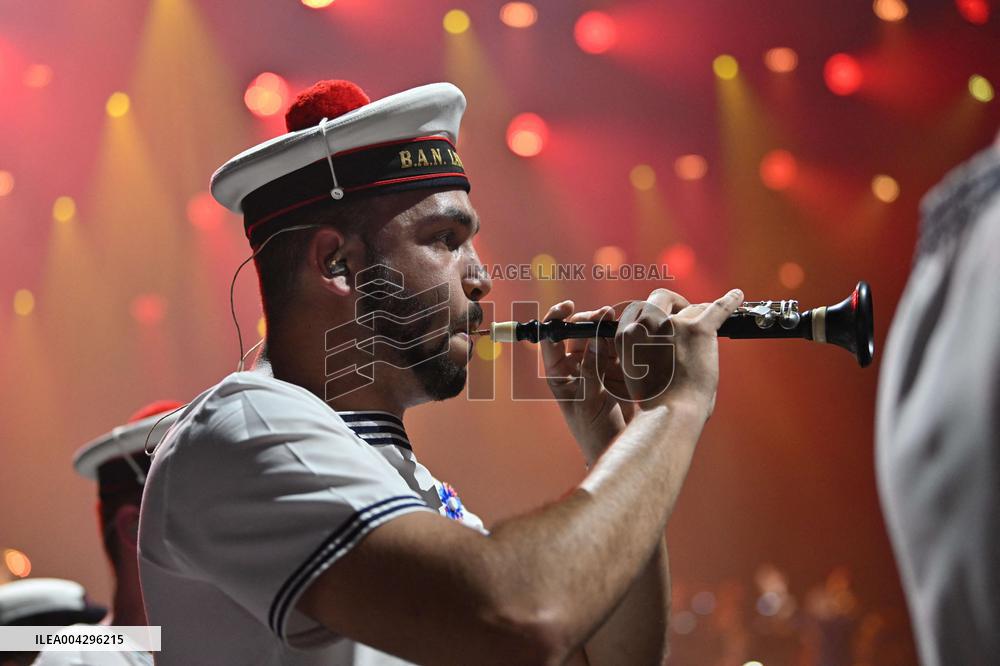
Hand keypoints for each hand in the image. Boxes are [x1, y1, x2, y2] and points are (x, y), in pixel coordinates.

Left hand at [540, 301, 626, 463]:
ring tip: (621, 322)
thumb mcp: (589, 403)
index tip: (567, 307)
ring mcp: (599, 365)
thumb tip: (596, 338)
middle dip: (589, 320)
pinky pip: (620, 346)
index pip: (551, 340)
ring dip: (608, 326)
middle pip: (578, 332)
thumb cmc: (594, 433)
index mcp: (559, 375)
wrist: (619, 449)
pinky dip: (624, 337)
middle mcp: (577, 366)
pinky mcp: (620, 368)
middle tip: (605, 315)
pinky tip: (632, 333)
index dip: (555, 320)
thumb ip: (592, 371)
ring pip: (600, 335)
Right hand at [615, 288, 742, 417]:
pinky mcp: (699, 329)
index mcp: (627, 336)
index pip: (641, 311)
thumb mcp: (636, 373)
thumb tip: (669, 352)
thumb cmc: (655, 403)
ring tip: (709, 320)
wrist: (668, 413)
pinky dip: (730, 301)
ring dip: (699, 311)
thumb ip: (647, 354)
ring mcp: (673, 324)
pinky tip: (737, 296)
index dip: (657, 315)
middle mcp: (647, 324)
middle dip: (674, 303)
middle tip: (686, 313)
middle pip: (662, 298)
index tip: (666, 321)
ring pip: (692, 307)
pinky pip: (718, 308)